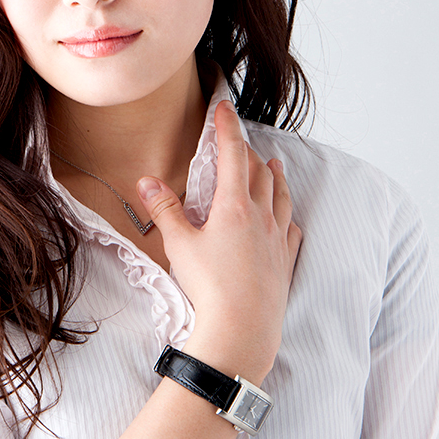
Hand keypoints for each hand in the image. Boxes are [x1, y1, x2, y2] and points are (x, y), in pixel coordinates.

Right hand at [136, 100, 300, 382]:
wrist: (242, 330)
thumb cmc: (209, 287)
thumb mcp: (178, 245)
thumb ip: (164, 210)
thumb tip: (147, 181)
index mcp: (234, 206)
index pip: (233, 155)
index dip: (227, 128)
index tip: (224, 109)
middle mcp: (261, 217)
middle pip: (259, 173)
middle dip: (248, 152)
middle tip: (239, 141)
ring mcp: (277, 239)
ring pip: (281, 197)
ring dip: (275, 177)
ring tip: (274, 164)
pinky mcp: (285, 262)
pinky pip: (291, 229)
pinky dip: (287, 214)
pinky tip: (286, 216)